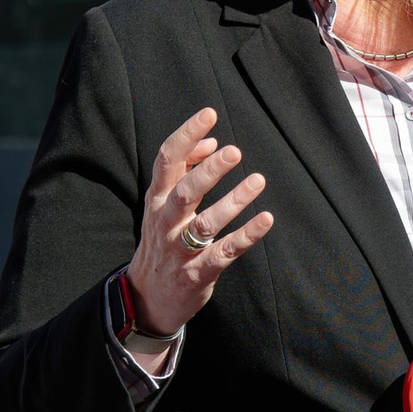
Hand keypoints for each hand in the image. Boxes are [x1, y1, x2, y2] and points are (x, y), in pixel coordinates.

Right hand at [126, 107, 272, 335]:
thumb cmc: (162, 237)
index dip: (186, 135)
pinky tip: (266, 219)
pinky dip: (246, 236)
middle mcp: (165, 222)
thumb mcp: (163, 202)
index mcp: (157, 199)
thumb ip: (184, 167)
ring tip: (257, 180)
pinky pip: (224, 253)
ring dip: (233, 201)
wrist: (146, 298)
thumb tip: (210, 141)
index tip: (209, 113)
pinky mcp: (198, 273)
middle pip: (183, 193)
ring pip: (205, 224)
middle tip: (234, 151)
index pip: (167, 160)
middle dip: (208, 172)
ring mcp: (180, 250)